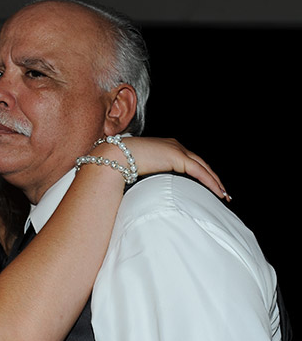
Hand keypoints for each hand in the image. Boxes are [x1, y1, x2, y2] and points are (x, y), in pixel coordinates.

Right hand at [94, 137, 228, 200]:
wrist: (116, 156)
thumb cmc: (123, 165)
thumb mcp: (141, 171)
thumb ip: (151, 178)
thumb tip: (152, 193)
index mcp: (167, 148)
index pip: (190, 161)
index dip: (202, 174)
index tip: (208, 186)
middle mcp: (175, 146)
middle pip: (201, 163)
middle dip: (213, 178)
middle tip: (222, 192)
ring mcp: (177, 149)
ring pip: (203, 167)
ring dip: (215, 182)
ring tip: (223, 195)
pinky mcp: (177, 157)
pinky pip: (199, 171)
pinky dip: (210, 182)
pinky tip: (217, 191)